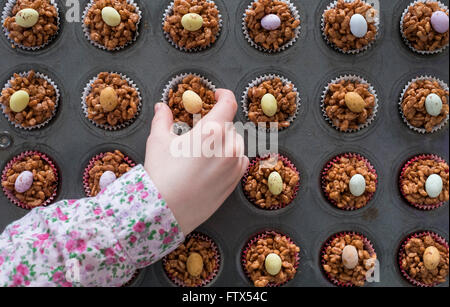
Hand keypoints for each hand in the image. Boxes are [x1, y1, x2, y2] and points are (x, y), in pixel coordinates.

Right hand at [144, 89, 248, 234]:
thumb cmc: (161, 174)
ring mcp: (234, 165)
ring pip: (236, 143)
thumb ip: (163, 119)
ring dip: (225, 140)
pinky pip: (239, 161)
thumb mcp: (158, 142)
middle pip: (229, 125)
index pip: (228, 103)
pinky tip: (213, 163)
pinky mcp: (235, 181)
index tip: (216, 95)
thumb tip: (162, 107)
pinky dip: (230, 157)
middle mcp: (228, 146)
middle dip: (216, 123)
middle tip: (200, 130)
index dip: (223, 95)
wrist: (165, 211)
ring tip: (205, 149)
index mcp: (212, 130)